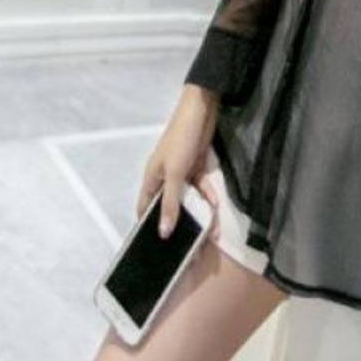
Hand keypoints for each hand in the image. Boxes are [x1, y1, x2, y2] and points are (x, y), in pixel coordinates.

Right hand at [138, 85, 221, 241]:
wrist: (201, 111)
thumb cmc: (181, 140)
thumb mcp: (175, 174)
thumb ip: (171, 203)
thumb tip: (163, 232)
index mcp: (151, 180)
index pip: (144, 209)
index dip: (148, 227)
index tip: (156, 249)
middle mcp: (164, 179)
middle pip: (170, 207)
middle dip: (180, 224)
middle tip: (189, 248)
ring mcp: (181, 173)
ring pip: (189, 198)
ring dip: (199, 212)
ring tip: (209, 233)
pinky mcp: (196, 167)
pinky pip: (201, 186)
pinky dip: (207, 194)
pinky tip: (215, 205)